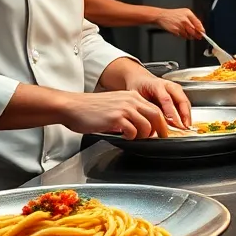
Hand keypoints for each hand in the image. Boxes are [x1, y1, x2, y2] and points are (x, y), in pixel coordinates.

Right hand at [57, 90, 171, 138]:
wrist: (73, 106)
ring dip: (144, 135)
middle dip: (160, 130)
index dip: (161, 122)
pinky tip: (124, 136)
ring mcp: (124, 109)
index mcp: (132, 96)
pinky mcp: (116, 119)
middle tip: (157, 139)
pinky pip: (133, 132)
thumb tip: (142, 125)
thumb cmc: (90, 108)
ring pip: (147, 125)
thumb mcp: (115, 104)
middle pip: (157, 116)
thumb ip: (130, 111)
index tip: (162, 131)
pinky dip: (131, 137)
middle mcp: (131, 100)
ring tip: (135, 138)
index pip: (156, 108)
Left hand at [121, 72, 191, 128]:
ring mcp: (176, 89)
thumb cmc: (139, 89)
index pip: (166, 100)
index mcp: (157, 85)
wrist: (141, 79)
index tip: (174, 123)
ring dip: (187, 116)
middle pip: (180, 100)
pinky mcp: (179, 93)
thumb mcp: (139, 99)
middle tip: (185, 128)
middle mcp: (169, 86)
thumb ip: (148, 109)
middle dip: (184, 115)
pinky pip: (185, 104)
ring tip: (187, 128)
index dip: (171, 112)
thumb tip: (157, 124)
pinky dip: (187, 114)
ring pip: (185, 102)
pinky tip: (185, 123)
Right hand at [154, 8, 204, 38]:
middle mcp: (185, 19)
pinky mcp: (175, 31)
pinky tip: (179, 31)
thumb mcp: (184, 12)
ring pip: (188, 35)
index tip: (203, 33)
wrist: (161, 16)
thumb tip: (199, 28)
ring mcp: (180, 25)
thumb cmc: (173, 14)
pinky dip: (182, 35)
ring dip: (189, 36)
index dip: (201, 29)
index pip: (198, 23)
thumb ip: (192, 19)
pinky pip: (182, 36)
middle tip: (198, 36)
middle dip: (197, 35)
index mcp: (188, 14)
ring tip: (186, 32)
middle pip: (194, 30)